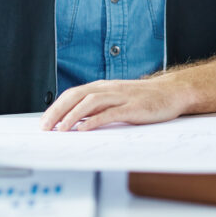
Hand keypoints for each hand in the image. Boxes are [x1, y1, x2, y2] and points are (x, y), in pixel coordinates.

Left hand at [39, 77, 187, 131]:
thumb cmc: (143, 99)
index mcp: (103, 87)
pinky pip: (110, 113)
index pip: (73, 94)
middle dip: (58, 111)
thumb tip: (74, 120)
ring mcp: (122, 97)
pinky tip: (84, 129)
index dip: (56, 107)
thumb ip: (98, 107)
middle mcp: (110, 89)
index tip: (44, 122)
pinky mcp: (133, 107)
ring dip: (73, 116)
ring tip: (61, 129)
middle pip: (77, 96)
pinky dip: (95, 120)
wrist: (172, 92)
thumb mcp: (117, 100)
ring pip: (91, 102)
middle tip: (45, 127)